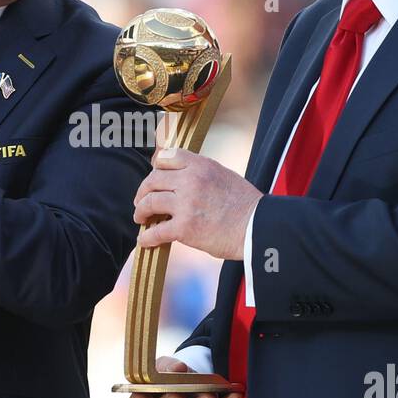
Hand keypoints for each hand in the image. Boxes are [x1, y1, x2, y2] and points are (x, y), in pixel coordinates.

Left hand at [133, 146, 261, 258]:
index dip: (155, 167)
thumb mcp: (223, 175)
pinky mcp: (184, 228)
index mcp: (201, 166)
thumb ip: (201, 172)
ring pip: (149, 203)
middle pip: (153, 180)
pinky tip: (145, 240)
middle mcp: (190, 181)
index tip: (152, 177)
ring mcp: (186, 204)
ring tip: (141, 218)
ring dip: (141, 212)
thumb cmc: (245, 205)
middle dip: (143, 192)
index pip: (166, 157)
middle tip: (141, 201)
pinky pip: (155, 231)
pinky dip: (146, 237)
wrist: (256, 227)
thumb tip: (180, 175)